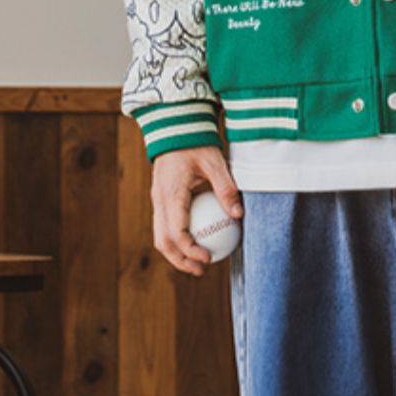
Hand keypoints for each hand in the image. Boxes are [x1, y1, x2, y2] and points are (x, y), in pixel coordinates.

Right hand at [151, 144, 242, 274]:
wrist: (174, 126)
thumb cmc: (196, 142)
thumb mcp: (215, 162)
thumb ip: (226, 188)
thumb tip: (238, 214)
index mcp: (171, 194)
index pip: (176, 233)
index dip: (190, 251)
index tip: (207, 259)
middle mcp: (159, 200)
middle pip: (163, 241)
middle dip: (180, 260)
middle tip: (202, 270)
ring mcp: (157, 200)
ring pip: (160, 236)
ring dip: (176, 253)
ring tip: (198, 263)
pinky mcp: (160, 198)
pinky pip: (164, 225)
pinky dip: (177, 239)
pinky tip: (196, 243)